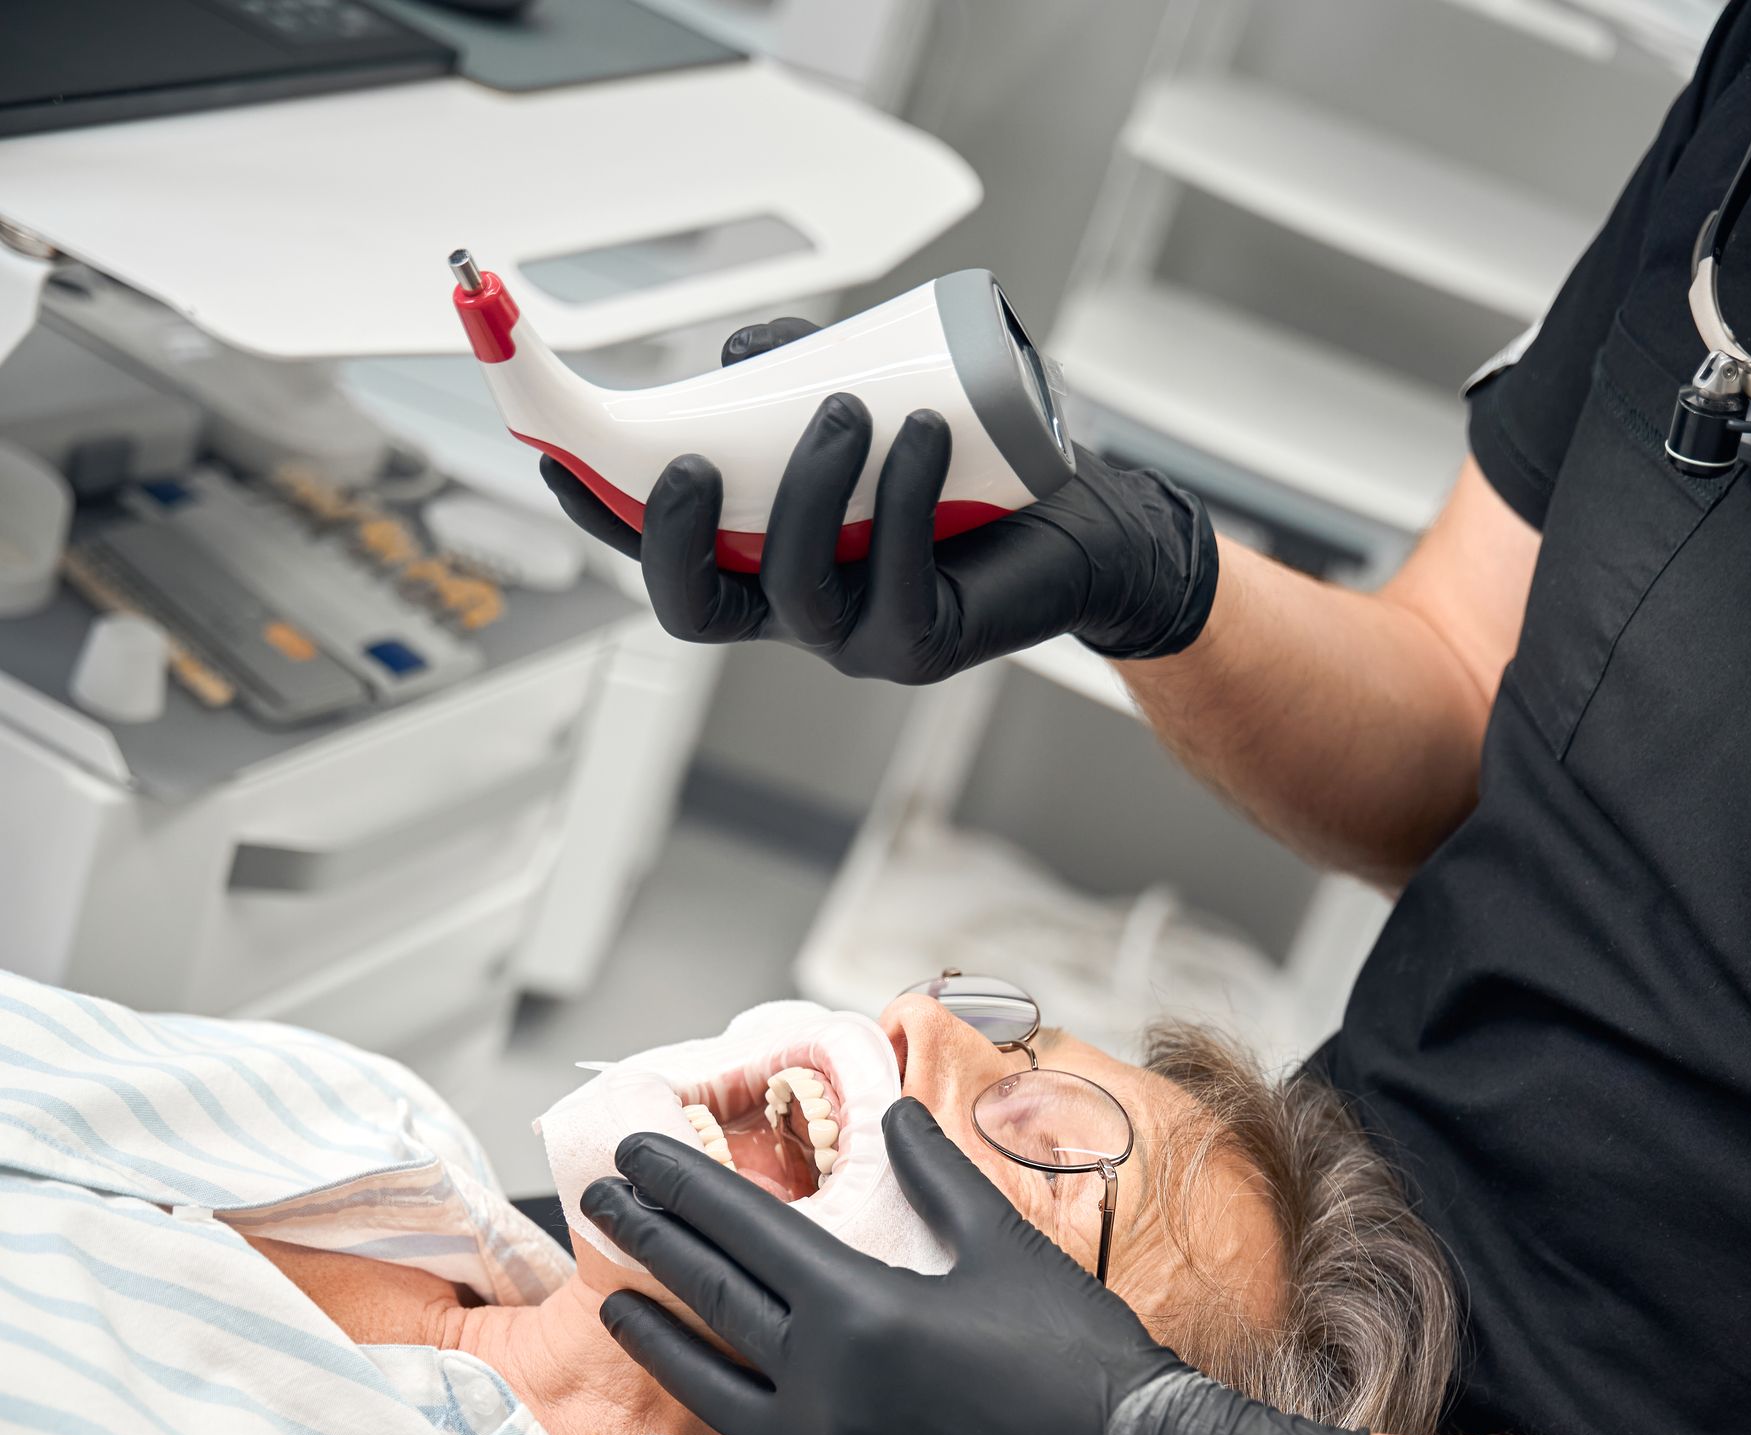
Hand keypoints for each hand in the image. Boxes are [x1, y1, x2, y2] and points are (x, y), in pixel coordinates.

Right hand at [541, 315, 1217, 679]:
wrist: (1078, 523)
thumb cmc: (964, 464)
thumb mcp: (861, 398)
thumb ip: (792, 373)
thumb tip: (739, 353)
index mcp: (758, 566)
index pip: (657, 556)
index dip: (597, 512)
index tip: (552, 444)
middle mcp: (794, 615)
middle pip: (693, 608)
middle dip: (674, 539)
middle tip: (691, 459)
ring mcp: (857, 640)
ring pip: (796, 589)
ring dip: (807, 494)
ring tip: (845, 408)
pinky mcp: (927, 644)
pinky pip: (897, 582)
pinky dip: (904, 500)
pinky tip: (923, 434)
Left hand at [586, 1098, 1185, 1434]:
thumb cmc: (1082, 1353)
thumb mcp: (1005, 1245)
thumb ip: (936, 1176)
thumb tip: (894, 1116)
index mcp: (860, 1302)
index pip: (743, 1227)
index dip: (681, 1184)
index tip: (633, 1152)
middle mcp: (825, 1382)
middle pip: (713, 1297)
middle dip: (649, 1241)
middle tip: (601, 1201)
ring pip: (711, 1392)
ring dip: (657, 1343)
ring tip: (615, 1306)